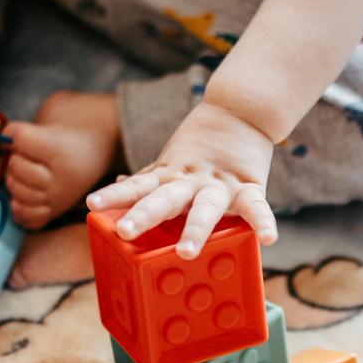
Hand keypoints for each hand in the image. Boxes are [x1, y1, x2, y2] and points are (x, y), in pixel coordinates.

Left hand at [86, 102, 277, 258]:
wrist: (242, 111)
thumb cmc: (203, 144)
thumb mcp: (172, 160)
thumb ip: (150, 176)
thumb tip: (122, 183)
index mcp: (170, 176)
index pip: (137, 186)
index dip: (114, 196)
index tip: (93, 206)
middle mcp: (190, 181)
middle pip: (164, 198)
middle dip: (144, 215)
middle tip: (124, 230)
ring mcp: (219, 185)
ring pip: (205, 207)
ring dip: (195, 228)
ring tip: (186, 252)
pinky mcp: (249, 186)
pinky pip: (256, 207)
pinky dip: (263, 222)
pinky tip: (269, 239)